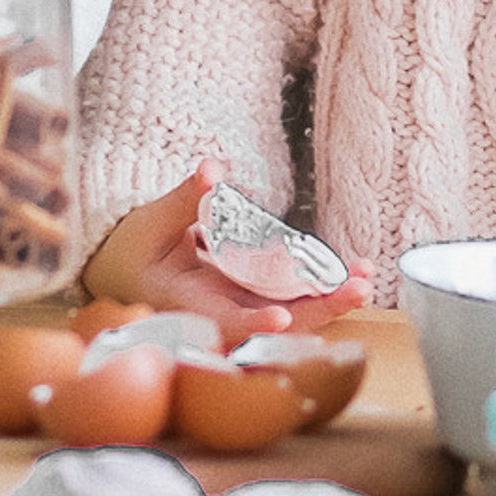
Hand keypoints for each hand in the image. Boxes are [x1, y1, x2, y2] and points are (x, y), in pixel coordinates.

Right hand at [83, 160, 369, 347]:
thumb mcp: (150, 223)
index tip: (281, 320)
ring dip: (328, 298)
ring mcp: (238, 304)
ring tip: (366, 278)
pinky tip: (353, 271)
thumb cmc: (133, 249)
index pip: (220, 319)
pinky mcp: (252, 293)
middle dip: (316, 310)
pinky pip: (289, 295)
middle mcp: (216, 312)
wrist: (129, 272)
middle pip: (270, 321)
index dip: (249, 323)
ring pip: (288, 311)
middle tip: (357, 289)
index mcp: (183, 303)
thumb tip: (211, 173)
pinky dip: (320, 285)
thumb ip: (183, 200)